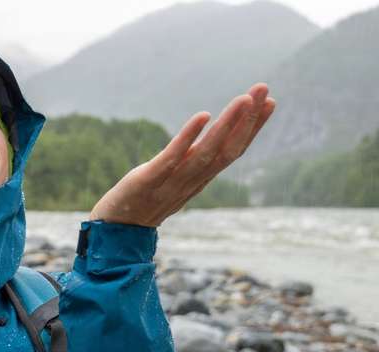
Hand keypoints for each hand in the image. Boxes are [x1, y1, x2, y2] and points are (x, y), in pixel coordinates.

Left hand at [88, 83, 275, 226]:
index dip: (252, 128)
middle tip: (263, 89)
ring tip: (243, 99)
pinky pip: (171, 158)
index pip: (233, 151)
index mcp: (199, 179)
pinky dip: (188, 138)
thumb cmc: (144, 200)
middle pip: (227, 150)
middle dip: (248, 119)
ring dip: (227, 125)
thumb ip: (193, 161)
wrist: (114, 229)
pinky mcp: (148, 181)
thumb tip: (211, 139)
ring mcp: (171, 182)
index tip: (270, 102)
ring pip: (206, 153)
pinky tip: (203, 116)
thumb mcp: (175, 179)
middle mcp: (191, 181)